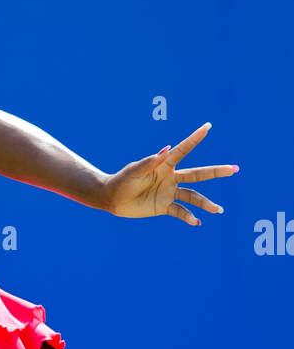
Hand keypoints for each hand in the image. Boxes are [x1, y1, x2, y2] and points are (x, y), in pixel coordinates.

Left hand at [104, 123, 236, 224]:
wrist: (113, 199)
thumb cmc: (122, 181)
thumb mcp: (134, 171)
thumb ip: (149, 161)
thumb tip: (167, 148)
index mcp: (164, 165)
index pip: (183, 150)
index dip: (195, 138)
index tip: (208, 126)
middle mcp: (171, 177)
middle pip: (197, 174)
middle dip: (216, 172)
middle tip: (234, 169)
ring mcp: (169, 192)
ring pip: (192, 196)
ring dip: (205, 203)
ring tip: (218, 210)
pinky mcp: (164, 206)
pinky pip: (180, 211)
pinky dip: (188, 217)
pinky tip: (196, 222)